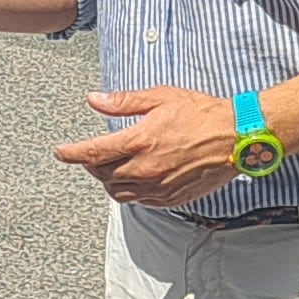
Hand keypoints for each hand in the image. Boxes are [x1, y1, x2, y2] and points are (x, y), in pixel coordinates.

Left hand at [55, 85, 244, 205]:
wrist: (236, 137)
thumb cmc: (203, 115)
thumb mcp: (160, 98)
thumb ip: (124, 102)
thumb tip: (95, 100)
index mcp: (139, 141)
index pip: (92, 153)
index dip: (71, 153)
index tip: (61, 152)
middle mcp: (145, 168)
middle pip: (102, 175)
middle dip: (91, 166)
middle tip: (90, 155)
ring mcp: (158, 186)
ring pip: (118, 193)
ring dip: (108, 181)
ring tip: (109, 168)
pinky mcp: (170, 198)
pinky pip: (139, 201)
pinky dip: (129, 191)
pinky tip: (134, 178)